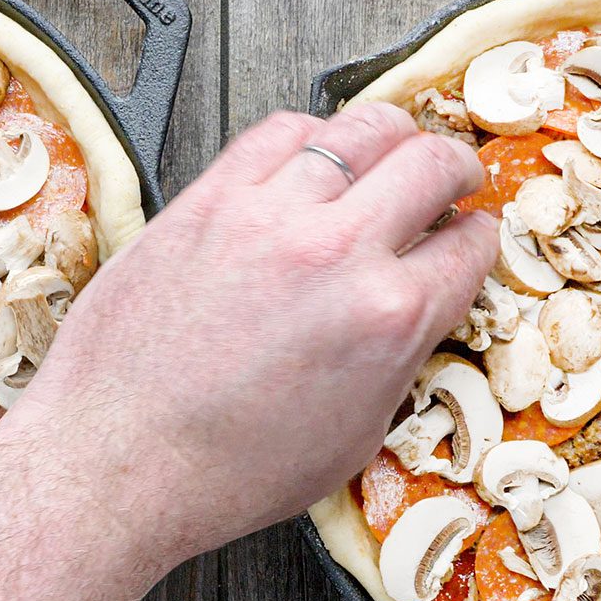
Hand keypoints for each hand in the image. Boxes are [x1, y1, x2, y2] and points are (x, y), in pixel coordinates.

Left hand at [5, 104, 496, 563]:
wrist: (119, 461)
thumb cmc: (224, 471)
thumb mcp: (354, 438)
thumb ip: (396, 360)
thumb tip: (412, 314)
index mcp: (390, 319)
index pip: (470, 247)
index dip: (481, 239)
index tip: (472, 235)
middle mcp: (339, 252)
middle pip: (431, 163)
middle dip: (457, 168)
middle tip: (454, 177)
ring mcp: (270, 215)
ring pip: (360, 129)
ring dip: (392, 136)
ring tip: (392, 149)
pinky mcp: (209, 199)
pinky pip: (277, 132)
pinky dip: (311, 134)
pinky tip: (313, 152)